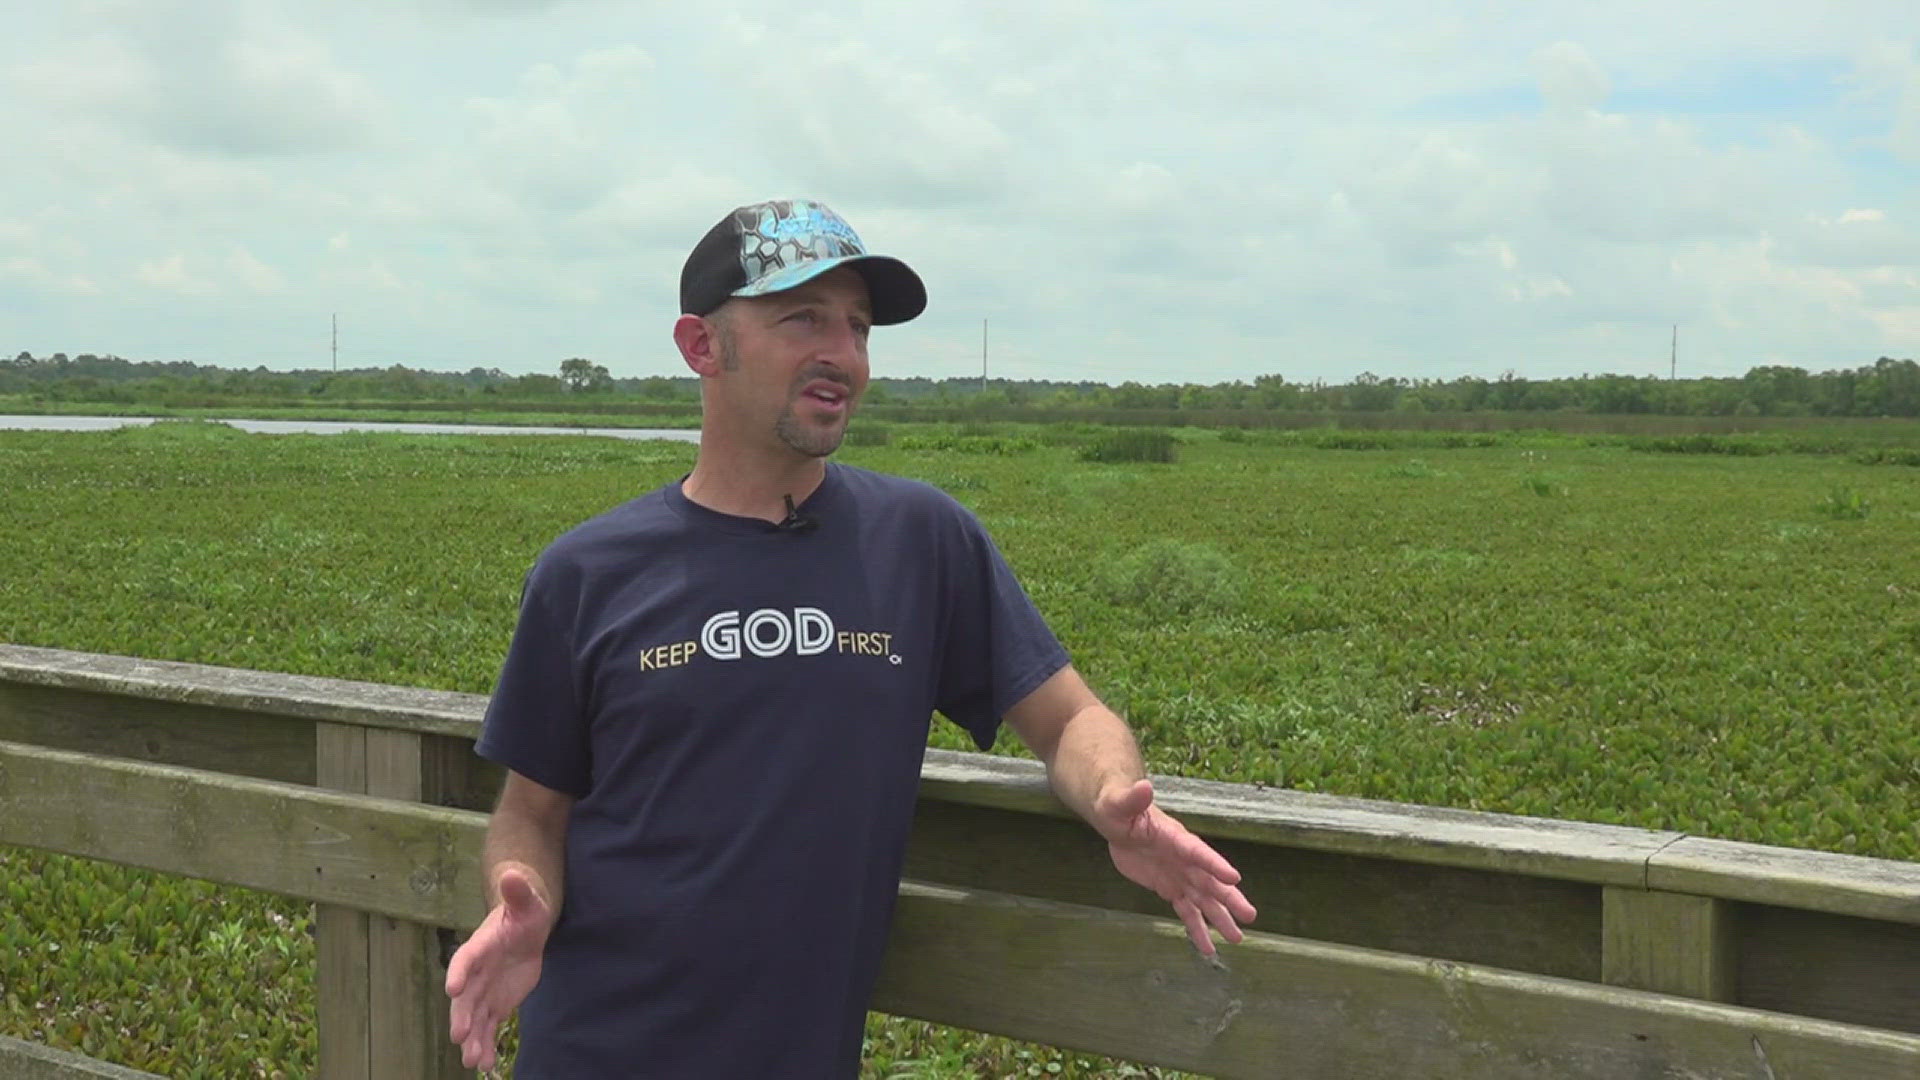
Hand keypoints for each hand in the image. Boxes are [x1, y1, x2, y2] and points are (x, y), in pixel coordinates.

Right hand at [445, 865, 554, 1069]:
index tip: (453, 988)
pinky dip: (485, 1044)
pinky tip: (485, 1064)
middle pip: (466, 996)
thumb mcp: (528, 901)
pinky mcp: (495, 1004)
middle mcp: (477, 972)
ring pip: (474, 1017)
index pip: (466, 958)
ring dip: (472, 1038)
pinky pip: (488, 1027)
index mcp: (481, 945)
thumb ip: (519, 892)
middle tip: (460, 1036)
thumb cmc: (525, 911)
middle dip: (462, 1015)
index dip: (459, 971)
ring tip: (472, 1060)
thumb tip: (512, 872)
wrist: (525, 928)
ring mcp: (484, 990)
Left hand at [1094, 778, 1256, 955]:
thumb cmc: (1117, 806)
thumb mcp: (1119, 803)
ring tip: (1237, 939)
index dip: (1214, 864)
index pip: (1197, 852)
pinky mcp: (1170, 888)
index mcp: (1175, 838)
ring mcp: (1179, 875)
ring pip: (1203, 900)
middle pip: (1210, 880)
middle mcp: (1184, 859)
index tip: (1233, 877)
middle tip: (1249, 915)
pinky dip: (1196, 929)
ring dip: (1220, 919)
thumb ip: (1131, 798)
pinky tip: (1208, 949)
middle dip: (1229, 898)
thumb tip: (1143, 786)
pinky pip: (1186, 911)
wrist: (1117, 818)